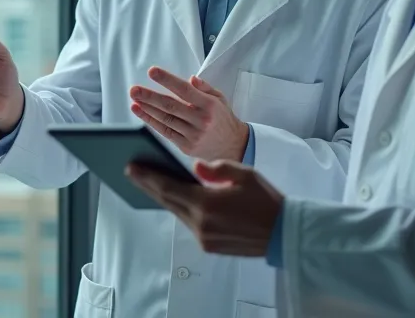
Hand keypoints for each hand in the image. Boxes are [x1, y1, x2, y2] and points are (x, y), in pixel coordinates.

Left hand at [126, 159, 282, 256]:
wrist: (284, 234)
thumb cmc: (267, 202)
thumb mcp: (245, 175)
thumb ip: (216, 168)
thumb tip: (194, 167)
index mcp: (208, 204)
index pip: (168, 188)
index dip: (147, 177)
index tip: (130, 168)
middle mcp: (201, 224)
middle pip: (167, 201)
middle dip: (149, 186)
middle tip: (132, 172)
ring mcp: (204, 238)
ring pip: (177, 213)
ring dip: (164, 198)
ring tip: (151, 183)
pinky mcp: (209, 246)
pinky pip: (189, 224)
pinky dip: (181, 209)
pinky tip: (176, 199)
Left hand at [130, 67, 248, 161]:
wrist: (235, 147)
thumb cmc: (223, 119)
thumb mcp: (220, 99)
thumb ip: (205, 88)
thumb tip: (191, 78)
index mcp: (209, 105)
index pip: (185, 90)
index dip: (167, 80)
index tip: (153, 72)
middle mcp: (200, 120)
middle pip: (171, 106)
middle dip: (150, 96)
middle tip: (134, 89)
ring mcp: (193, 135)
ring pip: (166, 119)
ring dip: (147, 108)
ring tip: (134, 99)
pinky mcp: (186, 146)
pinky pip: (165, 132)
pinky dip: (151, 122)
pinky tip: (141, 112)